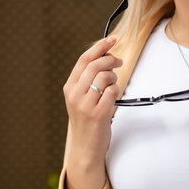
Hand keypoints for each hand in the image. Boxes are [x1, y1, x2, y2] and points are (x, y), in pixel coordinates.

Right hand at [63, 36, 121, 162]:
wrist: (85, 148)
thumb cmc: (87, 121)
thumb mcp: (81, 98)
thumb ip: (88, 80)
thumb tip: (106, 57)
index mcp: (69, 88)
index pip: (84, 60)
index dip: (99, 47)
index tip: (112, 39)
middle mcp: (75, 95)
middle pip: (95, 65)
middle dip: (111, 59)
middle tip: (119, 62)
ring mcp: (86, 105)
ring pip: (104, 77)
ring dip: (114, 77)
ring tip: (114, 84)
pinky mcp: (98, 114)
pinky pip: (112, 92)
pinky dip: (116, 90)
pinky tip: (114, 96)